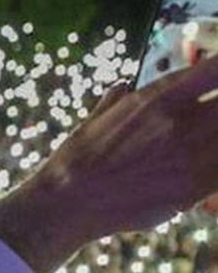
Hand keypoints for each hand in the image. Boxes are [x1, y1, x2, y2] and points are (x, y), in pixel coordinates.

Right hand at [0, 61, 217, 272]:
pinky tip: (203, 167)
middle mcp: (181, 121)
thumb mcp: (96, 119)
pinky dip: (217, 166)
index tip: (212, 84)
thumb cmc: (77, 160)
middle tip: (207, 119)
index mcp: (160, 98)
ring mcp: (192, 156)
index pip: (215, 69)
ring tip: (203, 143)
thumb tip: (122, 86)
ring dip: (216, 139)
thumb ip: (117, 101)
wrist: (68, 203)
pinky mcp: (195, 189)